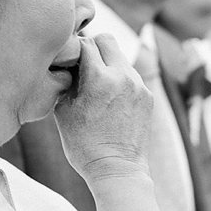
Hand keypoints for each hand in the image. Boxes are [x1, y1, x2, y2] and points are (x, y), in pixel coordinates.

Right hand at [54, 33, 152, 183]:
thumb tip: (64, 65)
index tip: (66, 60)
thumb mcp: (63, 112)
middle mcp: (123, 76)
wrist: (117, 170)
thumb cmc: (84, 146)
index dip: (72, 49)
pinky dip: (119, 80)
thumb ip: (64, 82)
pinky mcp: (147, 96)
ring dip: (107, 64)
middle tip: (81, 66)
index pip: (84, 43)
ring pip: (120, 57)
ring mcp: (139, 85)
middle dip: (92, 48)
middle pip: (106, 40)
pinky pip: (131, 76)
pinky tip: (109, 100)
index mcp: (99, 78)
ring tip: (95, 87)